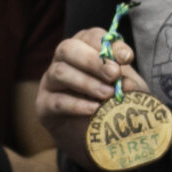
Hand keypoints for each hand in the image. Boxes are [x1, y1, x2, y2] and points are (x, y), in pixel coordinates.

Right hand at [36, 29, 150, 170]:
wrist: (99, 134)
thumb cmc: (113, 102)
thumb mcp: (125, 87)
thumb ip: (124, 79)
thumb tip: (123, 79)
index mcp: (83, 48)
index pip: (90, 36)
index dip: (108, 45)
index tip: (127, 58)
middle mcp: (62, 60)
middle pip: (67, 49)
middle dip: (93, 61)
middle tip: (114, 75)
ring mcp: (50, 82)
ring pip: (60, 72)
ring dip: (87, 83)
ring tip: (108, 94)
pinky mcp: (44, 105)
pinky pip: (57, 101)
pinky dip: (78, 105)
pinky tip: (95, 110)